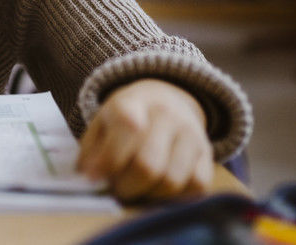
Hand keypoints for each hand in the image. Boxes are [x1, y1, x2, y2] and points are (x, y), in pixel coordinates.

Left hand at [76, 78, 212, 201]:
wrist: (168, 99)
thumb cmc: (127, 118)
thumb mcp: (102, 123)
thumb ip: (91, 150)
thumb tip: (88, 178)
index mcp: (133, 102)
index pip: (128, 127)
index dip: (108, 160)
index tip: (93, 177)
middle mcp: (166, 114)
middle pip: (148, 165)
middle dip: (126, 186)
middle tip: (116, 188)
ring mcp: (191, 133)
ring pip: (171, 181)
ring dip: (149, 195)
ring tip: (136, 188)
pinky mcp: (207, 154)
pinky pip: (195, 187)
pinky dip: (175, 197)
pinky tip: (159, 188)